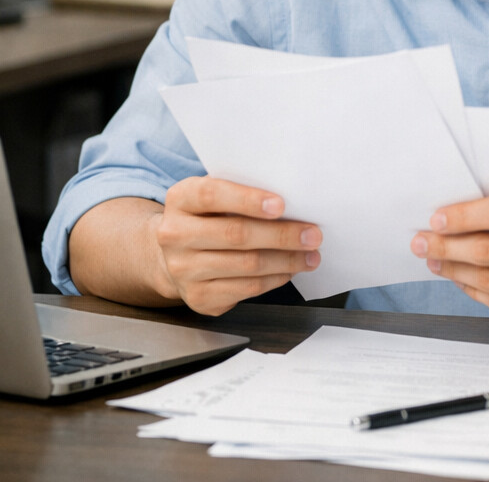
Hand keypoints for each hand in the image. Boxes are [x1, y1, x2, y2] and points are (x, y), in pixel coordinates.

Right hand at [152, 176, 321, 315]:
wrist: (176, 254)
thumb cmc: (209, 216)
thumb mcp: (216, 195)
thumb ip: (243, 190)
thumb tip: (292, 198)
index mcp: (180, 199)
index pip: (212, 195)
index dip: (248, 200)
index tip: (281, 205)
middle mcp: (174, 235)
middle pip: (235, 234)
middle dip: (281, 235)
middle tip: (313, 234)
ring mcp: (183, 270)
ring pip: (246, 265)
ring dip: (286, 260)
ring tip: (311, 255)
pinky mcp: (198, 298)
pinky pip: (246, 288)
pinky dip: (275, 279)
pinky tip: (290, 270)